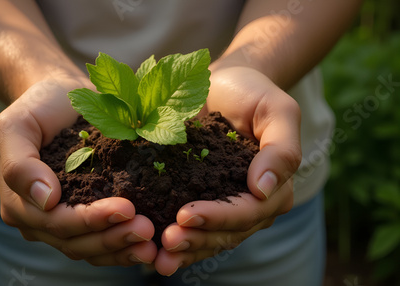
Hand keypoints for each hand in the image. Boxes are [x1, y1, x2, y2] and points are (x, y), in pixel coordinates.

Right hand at [0, 77, 156, 265]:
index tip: (126, 209)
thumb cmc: (39, 108)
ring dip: (122, 248)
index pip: (56, 222)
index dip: (90, 221)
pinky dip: (125, 246)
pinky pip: (104, 240)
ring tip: (151, 242)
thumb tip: (46, 200)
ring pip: (92, 248)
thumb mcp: (17, 126)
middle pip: (76, 242)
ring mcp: (65, 221)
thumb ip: (20, 164)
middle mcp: (40, 219)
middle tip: (146, 229)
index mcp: (20, 203)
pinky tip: (150, 244)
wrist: (62, 98)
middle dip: (112, 239)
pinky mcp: (88, 216)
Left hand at [154, 66, 300, 274]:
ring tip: (156, 257)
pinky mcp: (199, 199)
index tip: (185, 216)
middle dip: (196, 240)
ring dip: (184, 249)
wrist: (227, 84)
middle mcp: (252, 204)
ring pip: (207, 238)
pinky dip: (174, 239)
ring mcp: (224, 205)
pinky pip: (191, 227)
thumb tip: (263, 190)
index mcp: (275, 189)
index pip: (248, 212)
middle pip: (226, 233)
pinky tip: (151, 249)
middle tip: (166, 241)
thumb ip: (281, 150)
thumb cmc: (254, 94)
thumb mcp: (278, 111)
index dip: (219, 218)